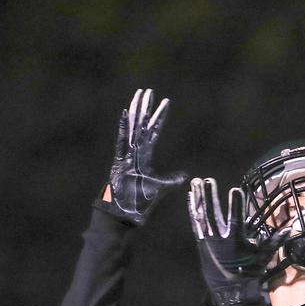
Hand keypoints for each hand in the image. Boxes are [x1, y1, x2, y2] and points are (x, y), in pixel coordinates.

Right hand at [95, 88, 184, 225]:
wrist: (125, 214)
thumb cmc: (139, 203)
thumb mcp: (161, 188)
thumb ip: (172, 180)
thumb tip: (185, 176)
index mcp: (144, 156)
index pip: (154, 132)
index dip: (159, 118)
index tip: (165, 102)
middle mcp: (134, 152)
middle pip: (141, 125)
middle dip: (146, 108)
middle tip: (149, 90)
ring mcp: (126, 155)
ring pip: (133, 128)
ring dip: (137, 111)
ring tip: (140, 95)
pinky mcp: (119, 161)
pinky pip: (122, 141)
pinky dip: (123, 127)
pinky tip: (125, 113)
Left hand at [188, 177, 276, 305]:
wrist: (230, 291)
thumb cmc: (248, 273)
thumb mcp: (263, 257)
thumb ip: (274, 241)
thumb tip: (289, 228)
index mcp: (235, 242)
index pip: (236, 219)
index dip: (236, 204)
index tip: (235, 189)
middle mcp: (219, 240)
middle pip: (213, 214)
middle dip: (210, 196)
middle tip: (208, 180)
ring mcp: (208, 241)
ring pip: (202, 216)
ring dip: (199, 199)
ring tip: (196, 182)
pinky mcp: (202, 243)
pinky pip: (196, 223)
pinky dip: (194, 210)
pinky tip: (192, 198)